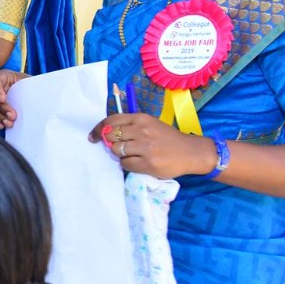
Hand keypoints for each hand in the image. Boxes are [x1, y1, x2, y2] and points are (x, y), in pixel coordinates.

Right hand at [0, 70, 28, 129]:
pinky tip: (1, 125)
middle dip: (2, 108)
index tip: (2, 99)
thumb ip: (32, 86)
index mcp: (4, 77)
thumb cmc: (31, 85)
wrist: (31, 93)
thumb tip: (40, 93)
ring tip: (9, 123)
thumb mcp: (32, 82)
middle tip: (12, 116)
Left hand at [90, 113, 219, 178]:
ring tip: (132, 154)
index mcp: (141, 119)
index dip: (98, 129)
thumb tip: (105, 134)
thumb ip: (130, 126)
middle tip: (119, 147)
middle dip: (110, 143)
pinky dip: (128, 164)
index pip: (111, 121)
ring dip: (120, 154)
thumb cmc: (167, 138)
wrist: (191, 152)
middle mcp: (142, 131)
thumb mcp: (150, 125)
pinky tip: (138, 162)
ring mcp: (145, 147)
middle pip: (111, 136)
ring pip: (117, 151)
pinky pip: (125, 164)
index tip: (93, 137)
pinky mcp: (148, 163)